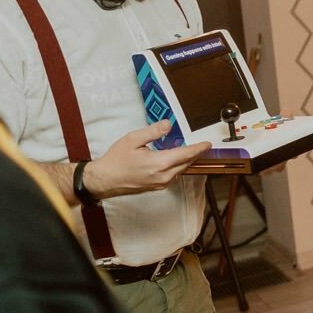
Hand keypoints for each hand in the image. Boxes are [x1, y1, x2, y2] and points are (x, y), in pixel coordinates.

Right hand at [84, 121, 208, 196]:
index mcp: (159, 164)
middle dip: (195, 154)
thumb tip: (168, 125)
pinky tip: (175, 159)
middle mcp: (163, 176)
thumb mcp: (132, 140)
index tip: (208, 143)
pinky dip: (178, 166)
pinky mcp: (157, 187)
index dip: (198, 148)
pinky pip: (173, 175)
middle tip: (202, 145)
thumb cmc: (116, 160)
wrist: (105, 180)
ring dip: (186, 160)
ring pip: (181, 170)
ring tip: (191, 150)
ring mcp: (161, 184)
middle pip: (186, 163)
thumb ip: (152, 132)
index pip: (185, 154)